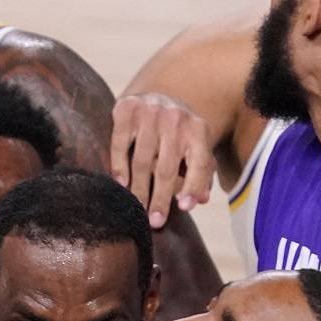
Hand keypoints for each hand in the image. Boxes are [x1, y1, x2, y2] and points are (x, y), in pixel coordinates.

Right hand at [109, 93, 215, 228]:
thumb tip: (200, 200)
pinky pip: (120, 144)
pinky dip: (119, 166)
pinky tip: (121, 184)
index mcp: (198, 129)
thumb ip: (201, 172)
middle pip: (167, 167)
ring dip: (139, 189)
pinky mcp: (126, 110)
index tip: (184, 208)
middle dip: (160, 198)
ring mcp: (150, 113)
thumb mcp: (194, 147)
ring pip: (142, 160)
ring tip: (136, 208)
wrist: (152, 98)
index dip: (193, 186)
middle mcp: (176, 118)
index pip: (200, 162)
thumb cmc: (176, 133)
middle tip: (154, 222)